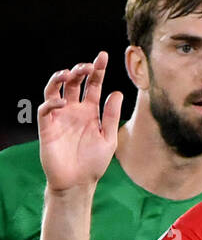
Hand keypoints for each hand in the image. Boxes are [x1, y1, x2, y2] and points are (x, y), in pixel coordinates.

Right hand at [37, 52, 121, 192]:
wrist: (78, 183)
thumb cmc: (93, 163)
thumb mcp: (108, 139)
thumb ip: (111, 116)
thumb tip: (117, 92)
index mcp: (89, 112)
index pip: (93, 85)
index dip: (97, 70)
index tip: (103, 56)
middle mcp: (73, 110)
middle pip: (74, 82)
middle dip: (80, 70)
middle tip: (88, 65)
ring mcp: (59, 117)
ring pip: (55, 89)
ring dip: (60, 78)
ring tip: (70, 73)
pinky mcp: (47, 127)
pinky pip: (46, 109)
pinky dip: (52, 102)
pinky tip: (63, 101)